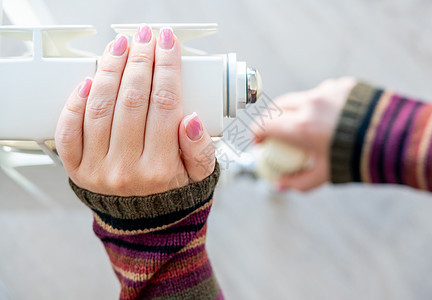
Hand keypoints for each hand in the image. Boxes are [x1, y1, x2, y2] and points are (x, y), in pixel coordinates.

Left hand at [55, 25, 214, 195]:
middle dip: (140, 60)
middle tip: (145, 37)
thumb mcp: (201, 175)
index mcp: (162, 169)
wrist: (145, 223)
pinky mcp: (77, 169)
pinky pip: (69, 131)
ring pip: (101, 108)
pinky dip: (75, 102)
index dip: (167, 67)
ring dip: (110, 70)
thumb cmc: (174, 192)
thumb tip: (192, 119)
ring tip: (120, 46)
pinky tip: (89, 79)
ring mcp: (98, 169)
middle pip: (132, 100)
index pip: (165, 104)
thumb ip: (200, 149)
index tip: (168, 43)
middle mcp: (127, 170)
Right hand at [253, 77, 356, 191]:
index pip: (265, 125)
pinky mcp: (343, 84)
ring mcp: (327, 90)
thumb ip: (297, 182)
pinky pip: (323, 92)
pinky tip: (330, 117)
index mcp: (301, 126)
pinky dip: (319, 104)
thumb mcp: (323, 175)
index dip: (256, 133)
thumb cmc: (356, 159)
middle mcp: (310, 103)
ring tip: (305, 126)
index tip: (258, 142)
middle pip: (277, 106)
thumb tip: (279, 186)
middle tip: (273, 132)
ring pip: (300, 97)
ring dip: (295, 109)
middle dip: (271, 118)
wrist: (394, 139)